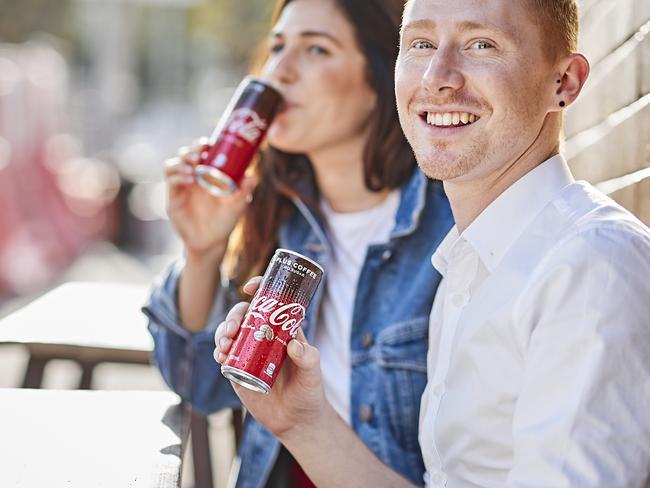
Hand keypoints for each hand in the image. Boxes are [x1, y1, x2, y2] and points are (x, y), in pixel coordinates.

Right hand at [164, 138, 254, 260]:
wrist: (212, 242)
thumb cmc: (225, 221)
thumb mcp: (238, 204)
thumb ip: (245, 190)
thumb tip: (251, 175)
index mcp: (206, 174)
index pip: (200, 152)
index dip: (202, 144)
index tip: (210, 144)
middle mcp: (192, 177)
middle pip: (184, 154)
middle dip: (190, 150)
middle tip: (199, 153)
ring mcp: (181, 187)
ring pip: (173, 165)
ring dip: (181, 162)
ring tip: (192, 168)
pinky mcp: (173, 198)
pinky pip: (171, 181)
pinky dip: (178, 176)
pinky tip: (189, 180)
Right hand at [214, 277, 330, 438]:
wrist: (296, 421)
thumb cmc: (309, 392)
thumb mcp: (313, 373)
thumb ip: (308, 358)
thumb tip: (294, 344)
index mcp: (282, 329)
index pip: (269, 302)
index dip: (259, 289)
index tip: (249, 288)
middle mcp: (264, 337)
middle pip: (243, 316)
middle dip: (233, 317)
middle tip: (233, 329)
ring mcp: (249, 352)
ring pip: (230, 333)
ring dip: (222, 333)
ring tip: (225, 345)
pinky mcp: (238, 370)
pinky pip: (224, 355)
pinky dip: (219, 352)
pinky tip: (222, 357)